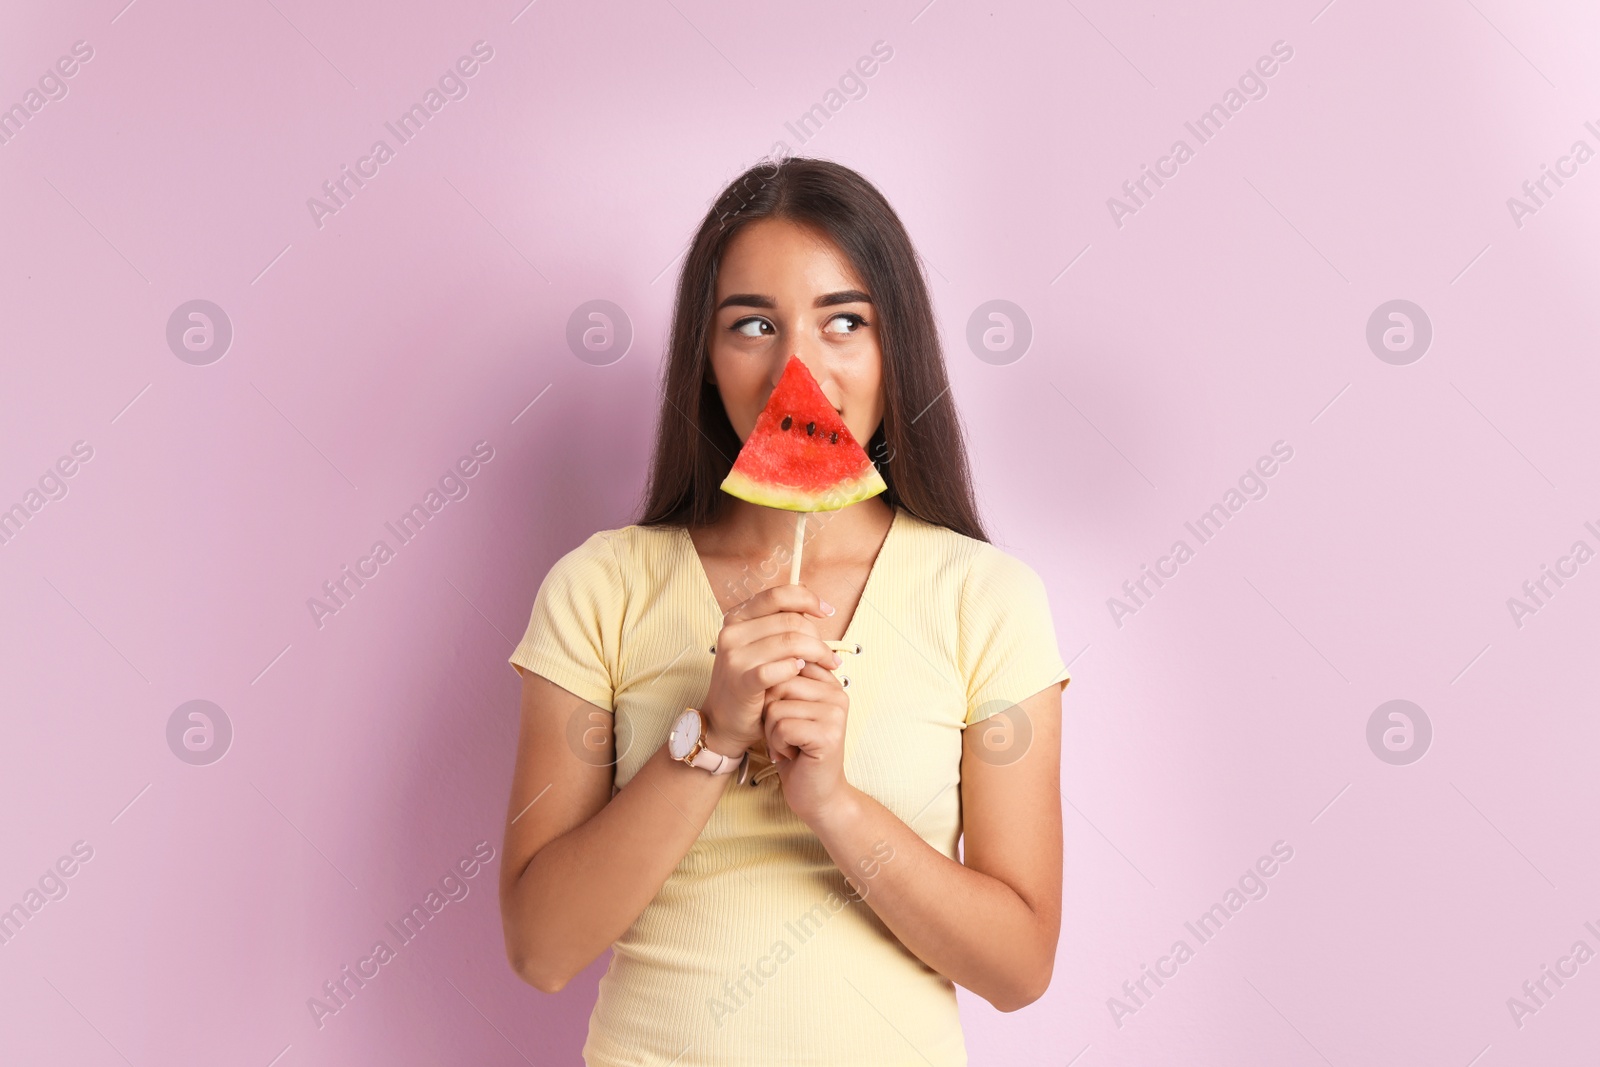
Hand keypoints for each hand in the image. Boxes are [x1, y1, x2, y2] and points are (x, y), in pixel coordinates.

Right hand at [702, 584, 840, 754]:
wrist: (725, 720)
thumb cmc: (750, 681)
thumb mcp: (761, 646)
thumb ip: (782, 626)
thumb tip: (816, 608)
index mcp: (737, 617)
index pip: (778, 595)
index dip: (808, 599)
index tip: (827, 611)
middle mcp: (732, 632)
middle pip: (790, 620)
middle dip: (818, 637)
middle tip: (829, 655)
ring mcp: (734, 656)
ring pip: (790, 642)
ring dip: (817, 653)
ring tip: (828, 665)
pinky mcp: (741, 681)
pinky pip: (779, 668)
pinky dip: (796, 668)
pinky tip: (802, 672)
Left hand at [763, 659, 851, 824]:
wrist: (817, 794)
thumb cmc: (798, 751)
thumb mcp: (791, 711)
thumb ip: (786, 684)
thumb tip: (765, 660)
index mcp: (830, 683)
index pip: (788, 666)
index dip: (774, 693)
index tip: (785, 716)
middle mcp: (838, 694)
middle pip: (778, 684)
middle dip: (770, 714)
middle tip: (786, 735)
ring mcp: (835, 714)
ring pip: (776, 707)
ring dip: (772, 732)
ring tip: (789, 746)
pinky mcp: (828, 735)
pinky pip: (782, 727)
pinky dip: (778, 745)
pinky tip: (792, 755)